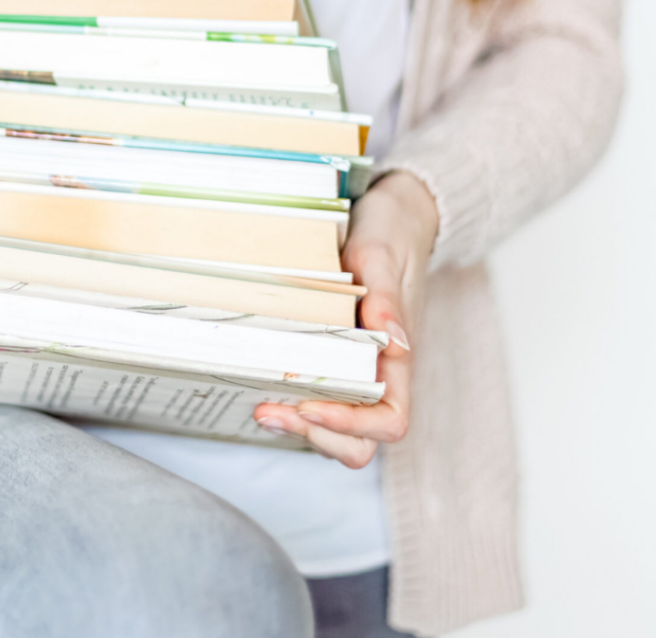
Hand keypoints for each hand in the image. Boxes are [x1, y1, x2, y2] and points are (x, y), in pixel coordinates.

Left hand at [253, 170, 437, 466]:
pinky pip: (319, 399)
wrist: (394, 217)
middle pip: (360, 441)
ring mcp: (359, 370)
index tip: (310, 406)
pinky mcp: (336, 360)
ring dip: (301, 427)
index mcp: (400, 358)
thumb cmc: (391, 236)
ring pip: (337, 430)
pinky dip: (293, 404)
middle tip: (266, 410)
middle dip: (315, 435)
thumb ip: (386, 297)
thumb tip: (394, 341)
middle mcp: (382, 374)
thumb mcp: (382, 256)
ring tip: (259, 404)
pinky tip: (259, 385)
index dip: (352, 425)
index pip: (390, 419)